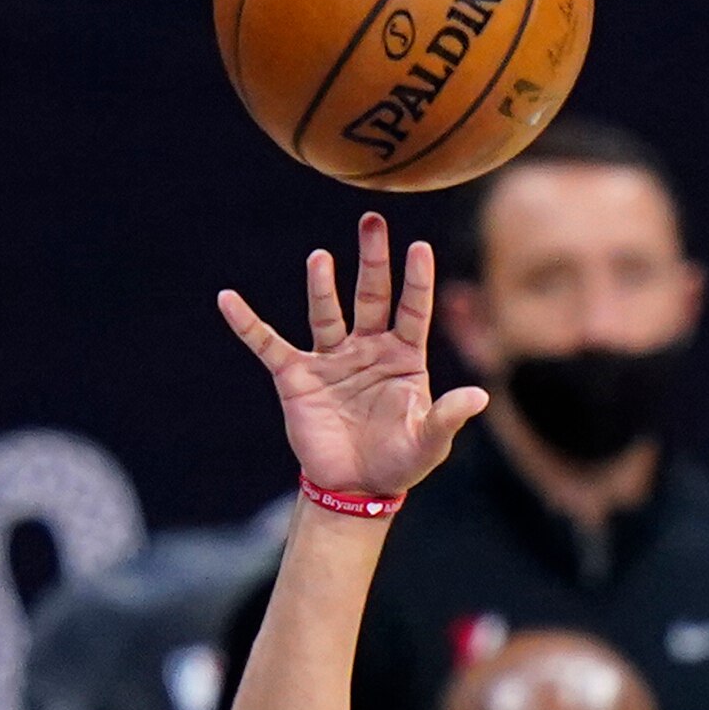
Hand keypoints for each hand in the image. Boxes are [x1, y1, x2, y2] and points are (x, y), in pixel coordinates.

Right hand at [218, 216, 486, 506]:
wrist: (356, 488)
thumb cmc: (400, 462)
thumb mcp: (429, 441)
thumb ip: (448, 417)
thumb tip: (480, 397)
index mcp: (404, 357)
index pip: (412, 309)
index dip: (416, 280)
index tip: (418, 247)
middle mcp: (367, 348)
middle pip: (371, 294)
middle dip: (372, 259)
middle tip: (372, 221)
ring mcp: (331, 360)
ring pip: (326, 312)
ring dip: (323, 285)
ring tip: (321, 258)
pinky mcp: (297, 377)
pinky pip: (268, 345)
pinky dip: (247, 324)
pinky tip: (228, 299)